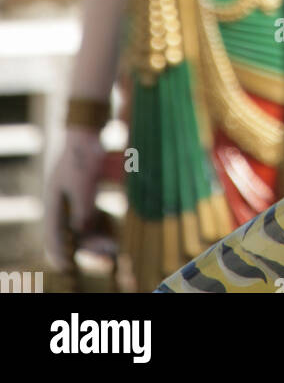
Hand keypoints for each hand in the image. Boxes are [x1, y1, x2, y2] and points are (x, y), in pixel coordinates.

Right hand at [44, 127, 105, 268]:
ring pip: (86, 226)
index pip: (53, 236)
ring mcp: (75, 197)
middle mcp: (62, 203)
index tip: (70, 267)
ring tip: (115, 248)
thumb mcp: (84, 186)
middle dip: (90, 246)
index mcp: (54, 203)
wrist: (89, 130)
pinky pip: (95, 215)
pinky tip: (116, 233)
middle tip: (109, 254)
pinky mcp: (87, 191)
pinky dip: (104, 224)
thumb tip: (82, 232)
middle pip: (73, 233)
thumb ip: (82, 211)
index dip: (60, 254)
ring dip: (99, 237)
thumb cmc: (84, 156)